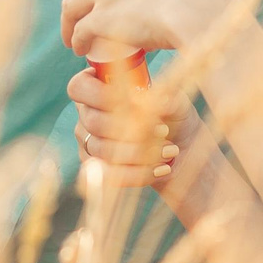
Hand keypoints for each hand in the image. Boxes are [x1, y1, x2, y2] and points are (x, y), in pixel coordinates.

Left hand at [59, 0, 235, 59]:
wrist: (197, 9)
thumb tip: (172, 3)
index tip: (106, 0)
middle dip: (84, 1)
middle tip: (84, 19)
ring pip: (73, 5)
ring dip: (70, 22)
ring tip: (73, 38)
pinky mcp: (100, 16)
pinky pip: (80, 30)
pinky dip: (76, 40)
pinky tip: (80, 50)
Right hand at [66, 64, 202, 188]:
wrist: (183, 151)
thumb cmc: (175, 118)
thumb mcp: (177, 103)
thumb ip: (168, 98)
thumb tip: (158, 101)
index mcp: (98, 87)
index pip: (79, 87)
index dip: (98, 94)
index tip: (131, 102)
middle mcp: (87, 114)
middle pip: (93, 122)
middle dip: (130, 128)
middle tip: (163, 130)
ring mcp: (88, 142)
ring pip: (102, 150)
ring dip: (139, 153)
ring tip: (170, 150)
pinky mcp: (97, 169)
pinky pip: (109, 175)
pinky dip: (138, 173)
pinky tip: (161, 169)